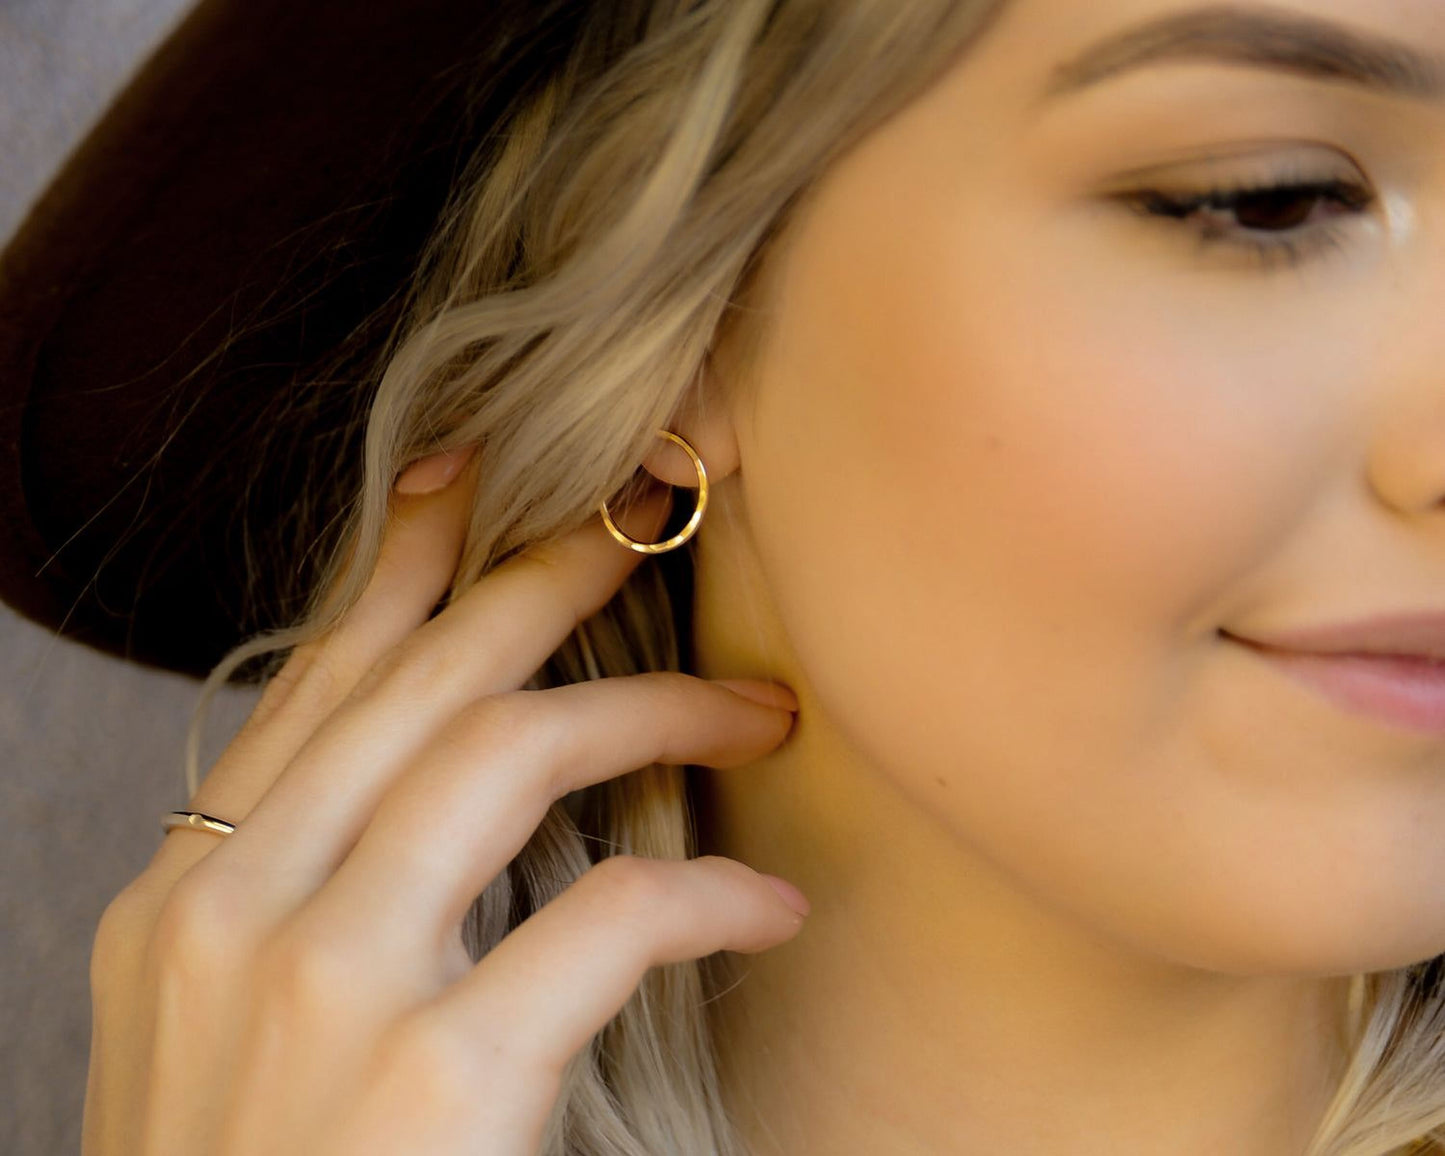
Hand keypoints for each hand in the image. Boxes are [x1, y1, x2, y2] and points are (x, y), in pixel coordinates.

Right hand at [82, 446, 806, 1155]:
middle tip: (642, 519)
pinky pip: (602, 918)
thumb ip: (305, 897)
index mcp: (184, 898)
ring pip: (508, 755)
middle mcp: (235, 913)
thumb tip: (424, 789)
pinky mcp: (431, 1079)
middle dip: (542, 578)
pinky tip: (764, 899)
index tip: (470, 479)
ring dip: (652, 709)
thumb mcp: (223, 1026)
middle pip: (422, 683)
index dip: (400, 565)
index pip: (315, 683)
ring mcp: (324, 988)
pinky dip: (701, 891)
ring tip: (754, 702)